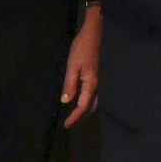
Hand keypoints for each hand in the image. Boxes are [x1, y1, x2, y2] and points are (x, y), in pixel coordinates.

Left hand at [61, 5, 101, 127]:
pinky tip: (76, 102)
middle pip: (90, 108)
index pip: (83, 106)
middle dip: (80, 118)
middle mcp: (95, 86)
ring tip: (72, 117)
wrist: (92, 36)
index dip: (75, 117)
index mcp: (90, 84)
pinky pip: (90, 96)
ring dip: (82, 112)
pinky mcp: (92, 79)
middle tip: (69, 124)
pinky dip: (84, 104)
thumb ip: (70, 84)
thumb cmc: (81, 49)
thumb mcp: (72, 66)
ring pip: (91, 102)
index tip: (66, 125)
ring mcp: (95, 82)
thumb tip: (65, 102)